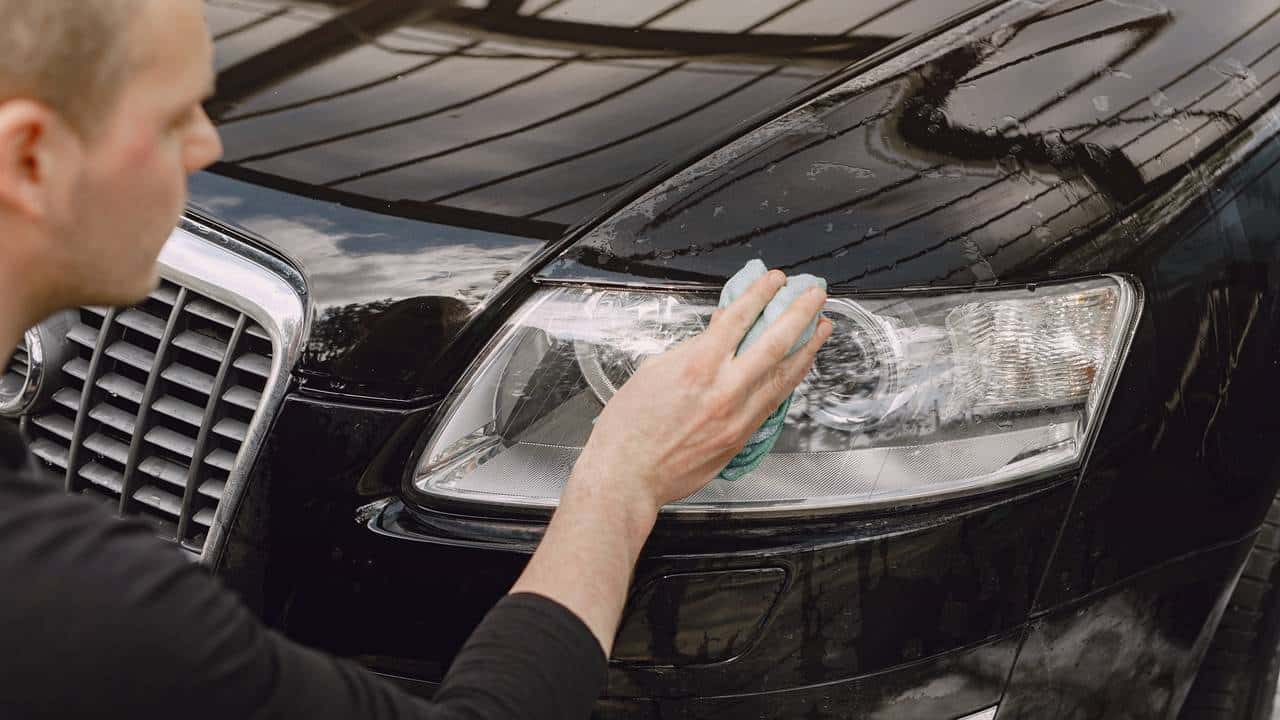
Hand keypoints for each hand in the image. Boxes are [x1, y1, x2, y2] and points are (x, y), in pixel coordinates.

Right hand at [511, 270, 830, 654]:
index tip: (775, 279)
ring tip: (822, 327)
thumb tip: (718, 330)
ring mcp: (738, 416)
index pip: (738, 319)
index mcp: (697, 366)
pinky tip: (800, 366)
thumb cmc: (629, 427)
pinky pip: (774, 401)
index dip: (761, 294)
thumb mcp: (654, 372)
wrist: (628, 475)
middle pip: (773, 343)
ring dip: (806, 348)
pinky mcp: (741, 438)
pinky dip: (790, 379)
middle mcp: (724, 389)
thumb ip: (691, 349)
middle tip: (816, 294)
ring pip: (783, 375)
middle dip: (798, 314)